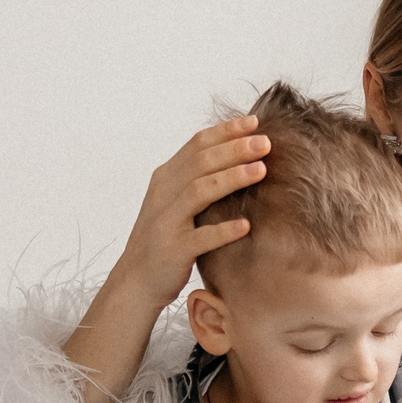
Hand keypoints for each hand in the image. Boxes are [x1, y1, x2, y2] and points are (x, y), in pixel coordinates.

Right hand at [62, 116, 272, 402]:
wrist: (136, 279)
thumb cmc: (165, 237)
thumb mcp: (174, 200)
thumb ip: (195, 177)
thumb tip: (233, 152)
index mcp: (165, 178)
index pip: (196, 145)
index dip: (226, 131)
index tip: (254, 123)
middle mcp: (164, 194)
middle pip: (201, 163)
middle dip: (235, 149)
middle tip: (265, 142)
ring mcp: (167, 222)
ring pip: (200, 192)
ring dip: (231, 179)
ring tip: (261, 170)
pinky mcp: (174, 250)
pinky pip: (200, 238)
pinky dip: (223, 230)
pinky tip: (246, 225)